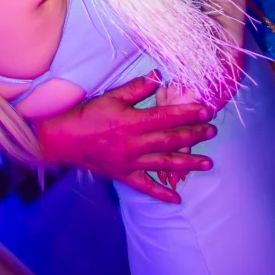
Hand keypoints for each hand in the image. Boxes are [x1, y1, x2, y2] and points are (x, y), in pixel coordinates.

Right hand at [34, 71, 215, 204]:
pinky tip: (177, 199)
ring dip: (187, 163)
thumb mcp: (111, 96)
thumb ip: (136, 88)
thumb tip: (157, 76)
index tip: (205, 111)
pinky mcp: (123, 175)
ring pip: (164, 164)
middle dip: (193, 136)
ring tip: (207, 163)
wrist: (63, 140)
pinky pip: (145, 186)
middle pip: (169, 140)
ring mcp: (130, 162)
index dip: (187, 114)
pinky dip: (161, 193)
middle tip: (212, 132)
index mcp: (131, 122)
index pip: (165, 117)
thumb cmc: (87, 115)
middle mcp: (134, 144)